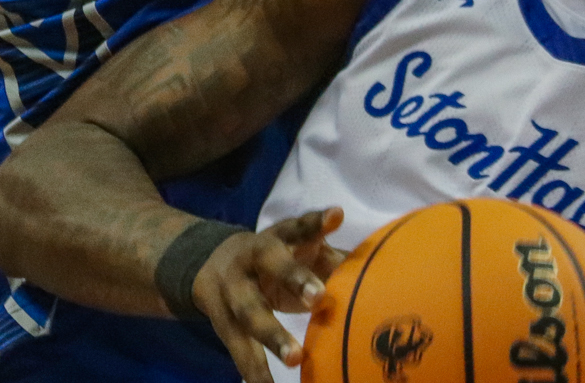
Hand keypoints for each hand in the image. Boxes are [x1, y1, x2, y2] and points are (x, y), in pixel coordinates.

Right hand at [193, 208, 348, 382]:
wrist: (210, 263)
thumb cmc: (275, 258)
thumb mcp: (298, 249)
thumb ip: (330, 258)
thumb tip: (374, 271)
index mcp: (277, 237)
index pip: (298, 227)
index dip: (316, 222)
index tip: (335, 217)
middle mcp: (251, 259)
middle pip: (271, 267)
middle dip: (294, 280)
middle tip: (319, 298)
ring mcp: (233, 291)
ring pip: (250, 313)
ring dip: (272, 336)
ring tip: (295, 358)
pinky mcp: (223, 323)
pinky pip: (238, 348)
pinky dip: (253, 371)